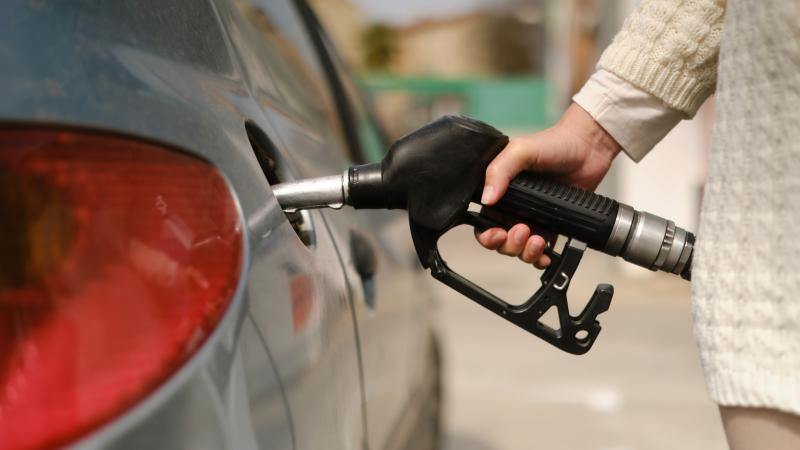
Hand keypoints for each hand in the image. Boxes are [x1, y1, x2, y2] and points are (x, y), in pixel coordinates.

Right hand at [476, 103, 621, 267]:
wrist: (588, 148)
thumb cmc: (555, 143)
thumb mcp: (520, 150)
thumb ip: (499, 171)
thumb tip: (486, 198)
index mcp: (499, 191)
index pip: (483, 221)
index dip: (487, 234)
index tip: (498, 233)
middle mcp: (513, 207)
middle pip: (500, 242)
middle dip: (509, 244)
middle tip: (523, 231)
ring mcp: (533, 218)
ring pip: (519, 250)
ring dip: (526, 252)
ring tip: (538, 239)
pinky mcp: (552, 226)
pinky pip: (541, 251)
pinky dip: (541, 258)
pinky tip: (546, 254)